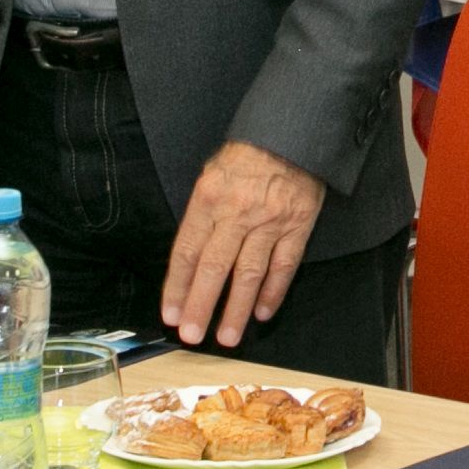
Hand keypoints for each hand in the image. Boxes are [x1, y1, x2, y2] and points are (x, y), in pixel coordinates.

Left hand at [165, 141, 326, 345]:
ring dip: (237, 308)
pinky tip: (262, 312)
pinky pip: (284, 264)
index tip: (171, 313)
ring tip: (228, 336)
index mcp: (209, 198)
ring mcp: (270, 220)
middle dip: (201, 305)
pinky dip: (273, 291)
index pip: (187, 250)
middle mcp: (237, 212)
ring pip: (249, 273)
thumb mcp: (212, 174)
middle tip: (192, 335)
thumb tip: (192, 260)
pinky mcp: (298, 225)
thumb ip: (202, 215)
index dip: (177, 286)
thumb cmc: (247, 155)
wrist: (294, 132)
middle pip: (214, 267)